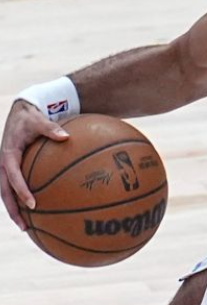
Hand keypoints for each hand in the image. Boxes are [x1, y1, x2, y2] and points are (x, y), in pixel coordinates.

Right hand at [0, 100, 69, 230]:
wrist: (19, 113)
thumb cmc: (30, 118)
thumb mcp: (39, 120)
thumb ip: (51, 129)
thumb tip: (66, 137)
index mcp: (8, 155)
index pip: (13, 177)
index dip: (22, 191)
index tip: (33, 204)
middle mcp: (3, 165)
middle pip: (5, 193)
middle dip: (13, 210)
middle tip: (25, 227)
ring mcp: (5, 169)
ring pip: (6, 194)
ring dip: (14, 210)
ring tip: (26, 227)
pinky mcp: (10, 170)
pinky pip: (13, 187)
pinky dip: (19, 199)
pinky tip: (33, 211)